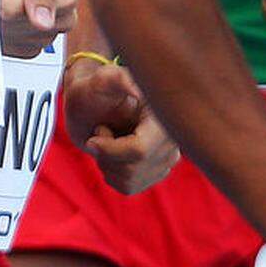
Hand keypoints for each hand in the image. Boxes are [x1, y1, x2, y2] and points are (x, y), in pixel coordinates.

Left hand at [63, 57, 179, 193]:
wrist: (95, 102)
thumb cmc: (96, 88)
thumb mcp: (102, 78)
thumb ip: (117, 78)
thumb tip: (137, 89)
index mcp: (164, 116)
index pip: (140, 150)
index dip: (111, 150)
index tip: (92, 138)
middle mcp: (173, 138)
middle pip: (134, 168)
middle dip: (107, 155)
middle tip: (101, 132)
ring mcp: (168, 157)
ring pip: (130, 180)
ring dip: (107, 164)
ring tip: (108, 139)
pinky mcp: (158, 171)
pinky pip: (128, 187)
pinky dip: (111, 174)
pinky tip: (112, 152)